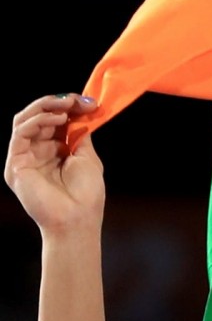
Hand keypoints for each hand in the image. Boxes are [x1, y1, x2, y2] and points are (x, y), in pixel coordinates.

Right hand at [5, 94, 104, 234]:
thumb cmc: (86, 195)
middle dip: (58, 104)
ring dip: (46, 108)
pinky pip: (21, 134)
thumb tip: (81, 113)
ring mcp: (25, 156)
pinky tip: (56, 119)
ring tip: (66, 106)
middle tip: (76, 100)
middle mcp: (38, 152)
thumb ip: (80, 135)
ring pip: (26, 121)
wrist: (77, 219)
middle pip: (39, 117)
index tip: (88, 102)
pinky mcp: (15, 163)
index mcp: (56, 151)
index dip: (69, 108)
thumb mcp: (88, 158)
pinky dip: (38, 122)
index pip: (56, 121)